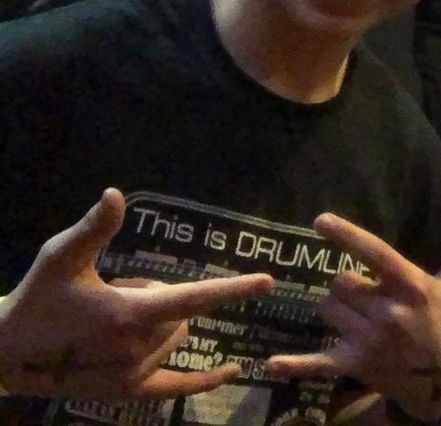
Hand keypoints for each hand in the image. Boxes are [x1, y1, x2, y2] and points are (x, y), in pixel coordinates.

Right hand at [0, 189, 272, 399]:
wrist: (7, 353)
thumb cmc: (38, 298)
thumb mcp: (60, 258)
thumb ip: (93, 228)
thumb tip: (115, 194)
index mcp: (127, 316)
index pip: (192, 299)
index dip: (231, 289)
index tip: (267, 281)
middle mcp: (136, 349)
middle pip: (180, 312)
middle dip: (159, 297)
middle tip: (115, 295)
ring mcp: (132, 376)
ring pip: (176, 337)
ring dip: (160, 324)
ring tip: (111, 321)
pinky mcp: (127, 393)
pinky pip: (176, 387)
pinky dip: (204, 380)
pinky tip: (233, 371)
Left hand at [265, 196, 440, 419]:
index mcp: (411, 286)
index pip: (374, 253)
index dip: (346, 235)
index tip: (319, 220)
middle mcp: (387, 311)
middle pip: (340, 281)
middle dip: (347, 283)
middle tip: (366, 293)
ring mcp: (368, 340)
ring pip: (327, 308)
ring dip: (334, 308)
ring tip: (355, 315)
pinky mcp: (354, 365)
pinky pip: (317, 362)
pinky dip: (294, 364)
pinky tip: (271, 363)